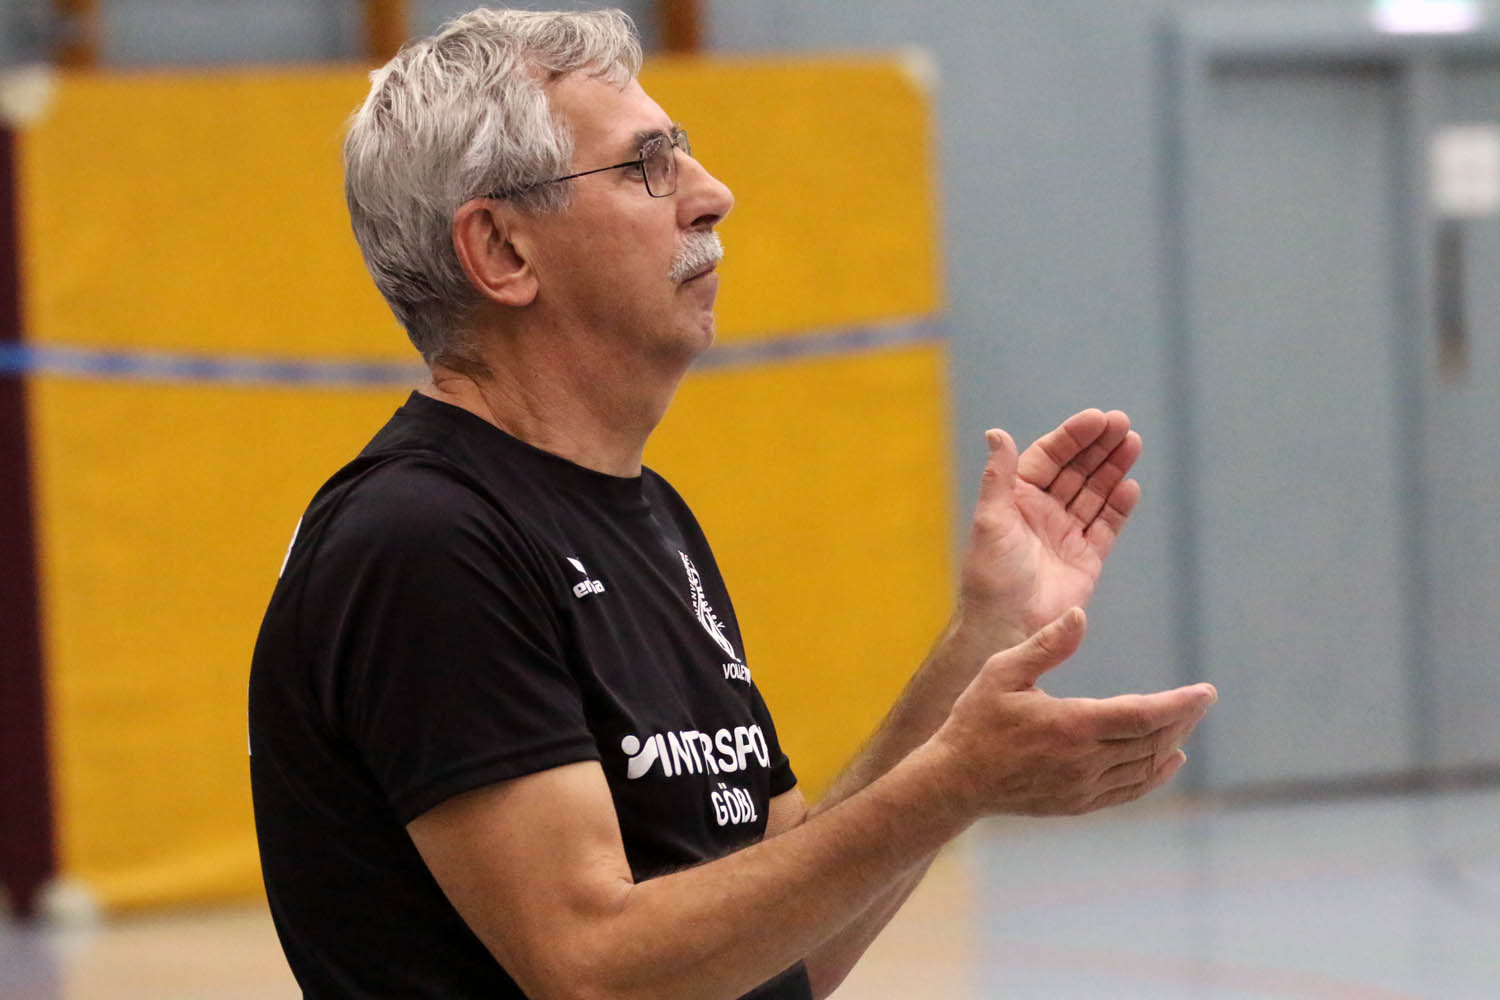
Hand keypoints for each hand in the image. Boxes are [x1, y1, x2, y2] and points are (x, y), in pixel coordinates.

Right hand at [932, 608, 1215, 816]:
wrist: (956, 780)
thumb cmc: (975, 720)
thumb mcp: (1002, 672)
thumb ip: (1046, 645)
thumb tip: (1079, 615)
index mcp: (1071, 724)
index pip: (1143, 715)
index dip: (1180, 704)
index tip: (1207, 692)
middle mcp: (1084, 760)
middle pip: (1152, 741)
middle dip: (1182, 719)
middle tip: (1200, 701)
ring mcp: (1083, 786)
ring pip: (1144, 766)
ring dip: (1171, 743)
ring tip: (1185, 722)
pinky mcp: (1079, 802)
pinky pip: (1129, 790)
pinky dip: (1155, 775)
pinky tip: (1169, 759)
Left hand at [959, 409, 1141, 640]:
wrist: (1007, 626)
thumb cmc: (991, 575)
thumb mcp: (990, 519)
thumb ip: (998, 476)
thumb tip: (995, 432)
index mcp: (1018, 498)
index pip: (1049, 457)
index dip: (1072, 437)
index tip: (1097, 419)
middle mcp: (1044, 512)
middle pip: (1077, 470)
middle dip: (1099, 446)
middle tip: (1123, 424)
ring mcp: (1067, 534)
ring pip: (1095, 493)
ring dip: (1113, 469)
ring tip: (1133, 443)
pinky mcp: (1086, 559)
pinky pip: (1106, 526)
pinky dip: (1119, 506)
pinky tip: (1131, 487)